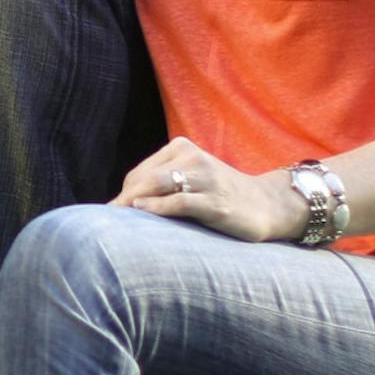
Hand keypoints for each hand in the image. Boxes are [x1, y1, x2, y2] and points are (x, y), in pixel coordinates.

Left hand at [110, 139, 301, 242]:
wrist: (267, 205)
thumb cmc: (221, 195)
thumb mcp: (191, 180)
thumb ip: (162, 184)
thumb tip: (122, 204)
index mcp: (182, 148)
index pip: (139, 174)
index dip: (123, 196)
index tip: (111, 218)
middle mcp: (192, 158)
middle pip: (144, 179)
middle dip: (123, 202)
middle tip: (106, 226)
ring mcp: (206, 178)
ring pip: (158, 186)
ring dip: (133, 205)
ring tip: (118, 226)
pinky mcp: (216, 202)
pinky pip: (180, 202)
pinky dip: (157, 208)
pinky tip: (142, 214)